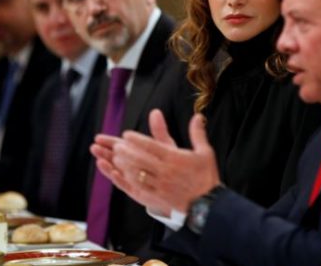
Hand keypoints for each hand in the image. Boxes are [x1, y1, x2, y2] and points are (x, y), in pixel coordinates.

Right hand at [91, 127, 172, 215]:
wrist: (179, 185)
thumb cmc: (170, 163)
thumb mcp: (164, 145)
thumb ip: (158, 130)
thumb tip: (155, 111)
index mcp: (135, 152)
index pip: (118, 145)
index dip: (108, 142)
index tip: (98, 138)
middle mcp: (131, 165)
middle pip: (114, 158)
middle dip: (104, 153)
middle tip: (95, 147)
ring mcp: (131, 178)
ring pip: (116, 171)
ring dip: (107, 165)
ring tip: (100, 160)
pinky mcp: (135, 190)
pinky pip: (125, 185)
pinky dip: (118, 179)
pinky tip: (113, 173)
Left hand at [94, 109, 220, 212]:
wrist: (208, 203)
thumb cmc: (205, 176)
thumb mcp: (204, 152)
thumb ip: (197, 133)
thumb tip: (198, 116)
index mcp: (175, 159)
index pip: (152, 147)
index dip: (136, 140)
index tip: (126, 135)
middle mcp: (165, 171)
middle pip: (140, 159)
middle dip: (126, 151)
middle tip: (116, 145)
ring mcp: (160, 185)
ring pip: (136, 173)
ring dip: (122, 165)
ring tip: (113, 157)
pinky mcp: (157, 197)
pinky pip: (137, 188)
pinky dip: (125, 181)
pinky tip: (117, 174)